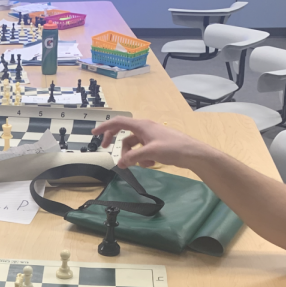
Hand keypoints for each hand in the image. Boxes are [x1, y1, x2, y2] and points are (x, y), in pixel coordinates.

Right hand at [91, 117, 214, 169]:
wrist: (191, 153)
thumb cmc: (172, 148)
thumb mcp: (149, 153)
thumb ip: (132, 157)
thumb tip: (119, 163)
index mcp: (142, 126)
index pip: (118, 122)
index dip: (105, 127)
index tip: (94, 133)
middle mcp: (145, 129)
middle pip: (123, 134)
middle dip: (116, 143)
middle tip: (106, 150)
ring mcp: (150, 137)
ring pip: (133, 145)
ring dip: (133, 156)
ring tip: (140, 164)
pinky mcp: (155, 145)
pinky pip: (142, 151)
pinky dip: (142, 158)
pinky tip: (150, 164)